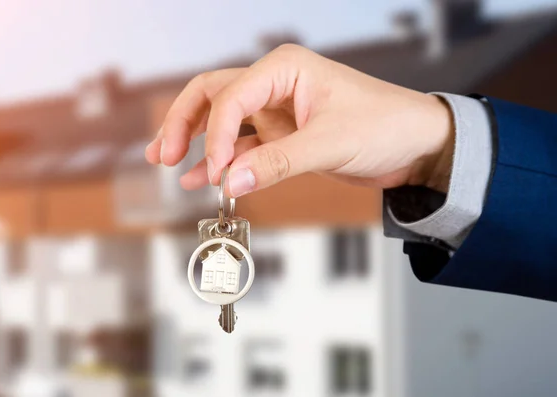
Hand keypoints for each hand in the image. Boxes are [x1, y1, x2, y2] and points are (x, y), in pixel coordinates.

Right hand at [145, 44, 453, 196]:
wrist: (417, 145)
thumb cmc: (387, 125)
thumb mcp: (330, 144)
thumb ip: (278, 163)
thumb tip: (230, 181)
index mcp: (285, 69)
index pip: (231, 96)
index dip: (216, 135)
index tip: (217, 170)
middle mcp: (275, 84)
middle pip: (212, 95)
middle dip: (185, 123)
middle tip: (164, 154)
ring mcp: (276, 111)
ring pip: (222, 120)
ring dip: (195, 140)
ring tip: (167, 162)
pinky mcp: (282, 135)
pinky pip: (242, 147)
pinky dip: (221, 161)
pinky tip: (200, 178)